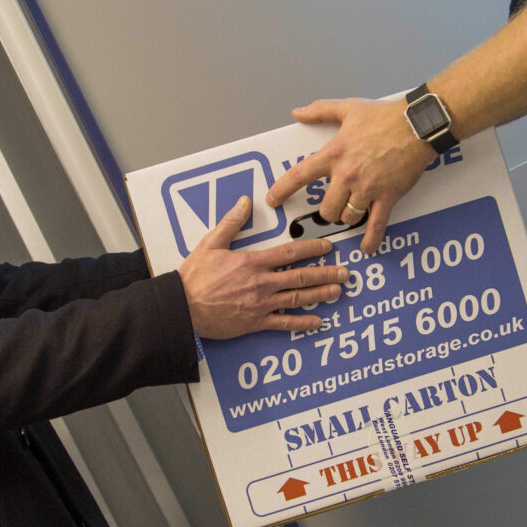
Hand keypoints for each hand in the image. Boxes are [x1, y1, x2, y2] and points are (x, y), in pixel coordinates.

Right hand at [178, 197, 348, 338]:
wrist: (183, 307)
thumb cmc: (194, 278)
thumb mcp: (210, 244)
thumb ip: (231, 223)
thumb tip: (244, 203)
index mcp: (253, 263)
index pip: (290, 253)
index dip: (312, 248)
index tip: (327, 246)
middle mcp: (261, 283)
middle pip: (301, 276)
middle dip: (326, 273)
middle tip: (344, 272)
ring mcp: (261, 304)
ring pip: (298, 298)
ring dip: (320, 294)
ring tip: (337, 291)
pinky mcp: (255, 322)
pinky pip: (284, 323)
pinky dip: (302, 323)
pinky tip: (317, 323)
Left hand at [266, 97, 432, 254]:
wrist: (416, 126)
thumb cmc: (383, 117)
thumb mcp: (347, 108)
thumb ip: (320, 111)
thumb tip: (298, 113)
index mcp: (334, 154)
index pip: (299, 176)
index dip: (282, 190)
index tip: (272, 201)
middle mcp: (347, 175)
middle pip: (325, 209)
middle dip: (327, 212)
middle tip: (332, 207)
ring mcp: (367, 188)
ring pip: (346, 218)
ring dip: (346, 218)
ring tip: (351, 212)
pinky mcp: (387, 196)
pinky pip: (375, 224)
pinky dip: (370, 239)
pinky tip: (366, 247)